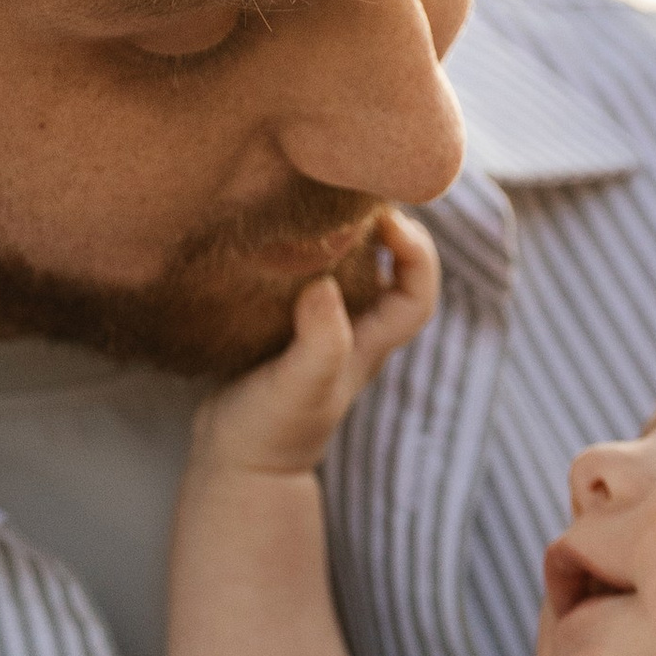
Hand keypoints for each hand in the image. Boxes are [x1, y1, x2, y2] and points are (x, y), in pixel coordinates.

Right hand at [189, 207, 440, 477]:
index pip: (418, 293)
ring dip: (342, 235)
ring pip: (350, 269)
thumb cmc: (273, 430)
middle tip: (347, 193)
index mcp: (369, 343)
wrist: (237, 462)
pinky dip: (303, 251)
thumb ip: (320, 341)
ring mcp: (323, 329)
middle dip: (381, 227)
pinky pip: (309, 277)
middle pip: (392, 269)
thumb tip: (324, 284)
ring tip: (314, 201)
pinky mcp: (288, 326)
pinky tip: (275, 233)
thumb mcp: (299, 386)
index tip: (384, 219)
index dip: (416, 251)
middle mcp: (354, 331)